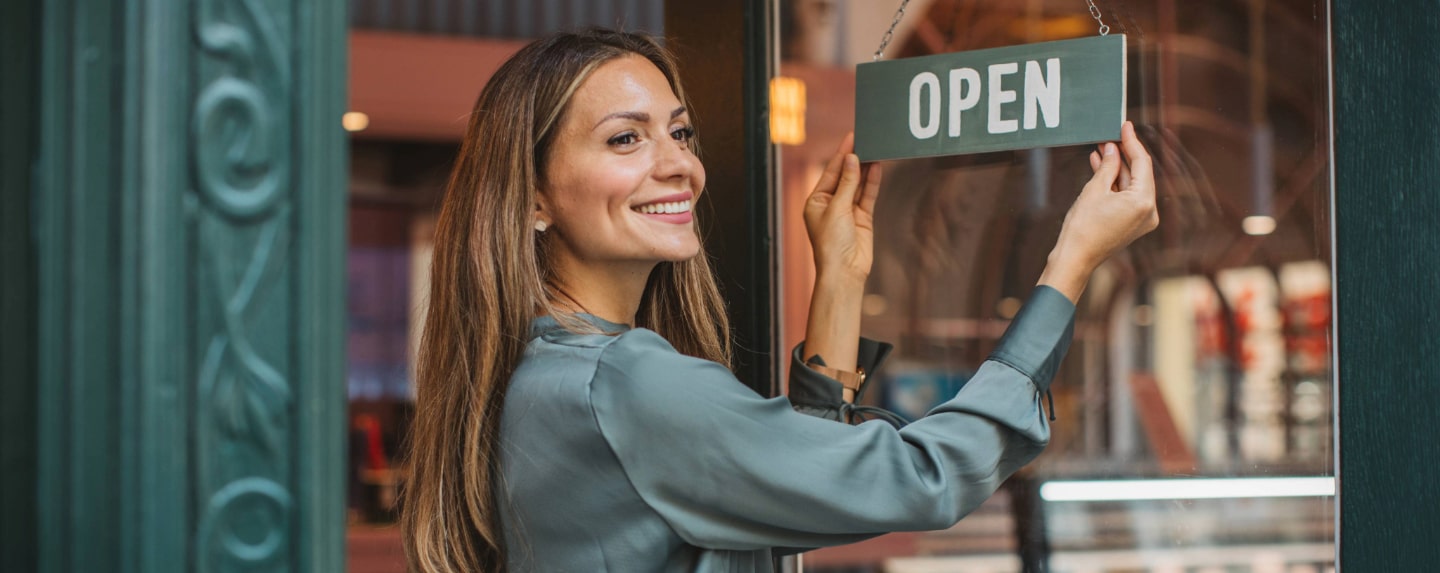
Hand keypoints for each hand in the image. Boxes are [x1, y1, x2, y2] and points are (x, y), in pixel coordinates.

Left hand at [804, 133, 883, 282]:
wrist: (844, 271)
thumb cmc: (831, 243)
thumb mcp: (837, 208)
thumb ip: (848, 183)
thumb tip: (853, 159)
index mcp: (816, 201)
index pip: (830, 172)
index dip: (841, 154)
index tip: (851, 137)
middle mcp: (830, 204)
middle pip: (845, 176)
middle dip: (855, 159)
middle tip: (866, 139)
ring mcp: (847, 211)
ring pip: (858, 184)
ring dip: (866, 169)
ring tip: (875, 149)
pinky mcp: (862, 218)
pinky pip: (868, 196)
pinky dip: (873, 182)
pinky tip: (878, 167)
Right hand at [1040, 121, 1159, 300]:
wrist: (1075, 258)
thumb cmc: (1082, 228)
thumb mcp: (1094, 189)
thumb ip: (1107, 166)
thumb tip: (1112, 149)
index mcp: (1143, 201)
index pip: (1142, 162)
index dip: (1131, 142)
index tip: (1125, 125)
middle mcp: (1149, 211)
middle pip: (1139, 173)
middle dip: (1123, 155)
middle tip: (1110, 136)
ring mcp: (1142, 219)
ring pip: (1132, 185)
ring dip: (1118, 168)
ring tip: (1101, 151)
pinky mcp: (1133, 224)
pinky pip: (1128, 197)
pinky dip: (1116, 184)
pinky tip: (1101, 169)